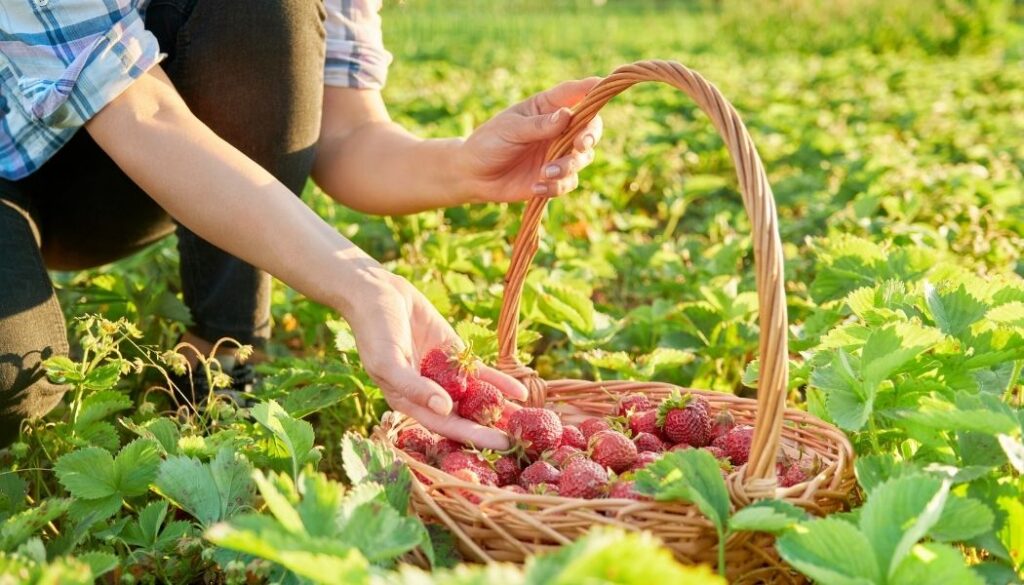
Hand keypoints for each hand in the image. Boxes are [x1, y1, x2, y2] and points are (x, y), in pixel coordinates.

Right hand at [343, 268, 526, 449]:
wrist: (379, 293)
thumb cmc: (375, 331)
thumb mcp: (388, 361)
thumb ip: (414, 387)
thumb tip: (444, 409)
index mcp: (409, 402)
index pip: (445, 426)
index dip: (472, 436)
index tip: (499, 445)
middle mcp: (429, 394)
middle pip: (464, 417)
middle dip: (490, 428)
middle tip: (519, 441)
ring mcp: (445, 375)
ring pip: (476, 398)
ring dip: (500, 410)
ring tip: (527, 423)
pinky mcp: (456, 355)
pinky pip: (481, 373)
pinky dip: (501, 383)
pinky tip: (521, 393)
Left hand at [459, 78, 604, 202]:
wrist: (474, 175)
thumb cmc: (489, 142)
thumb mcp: (510, 129)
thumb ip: (538, 125)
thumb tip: (568, 115)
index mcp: (547, 108)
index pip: (574, 94)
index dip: (592, 89)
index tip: (602, 84)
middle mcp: (559, 130)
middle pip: (590, 128)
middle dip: (590, 136)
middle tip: (580, 145)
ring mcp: (558, 154)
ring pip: (582, 158)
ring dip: (569, 166)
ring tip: (546, 172)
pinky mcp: (554, 178)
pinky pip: (568, 182)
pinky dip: (556, 186)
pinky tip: (536, 188)